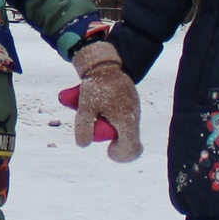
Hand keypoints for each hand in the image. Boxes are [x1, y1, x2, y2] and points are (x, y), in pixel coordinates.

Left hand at [63, 40, 143, 163]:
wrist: (104, 64)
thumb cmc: (95, 86)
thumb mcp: (84, 108)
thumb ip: (83, 127)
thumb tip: (83, 145)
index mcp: (127, 121)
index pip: (131, 149)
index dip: (120, 155)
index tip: (108, 150)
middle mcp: (134, 116)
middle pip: (127, 139)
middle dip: (113, 139)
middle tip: (102, 130)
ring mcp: (135, 109)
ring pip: (125, 127)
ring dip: (112, 126)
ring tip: (98, 112)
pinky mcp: (131, 102)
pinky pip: (124, 116)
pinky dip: (114, 117)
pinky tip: (102, 106)